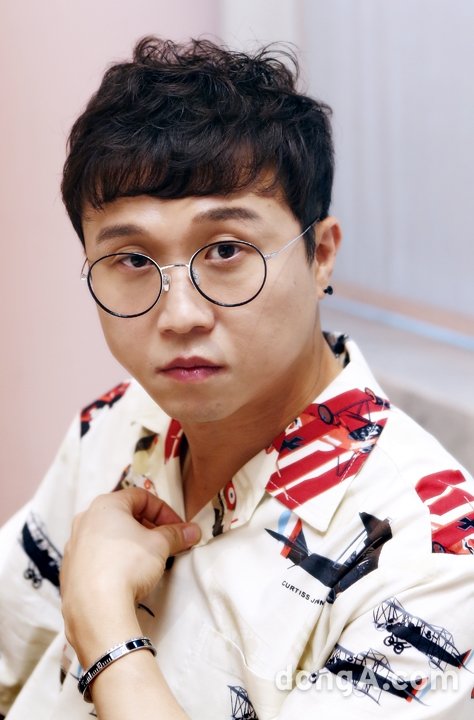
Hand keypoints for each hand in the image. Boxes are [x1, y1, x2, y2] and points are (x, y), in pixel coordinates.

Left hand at [60, 487, 199, 663]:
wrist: (97, 608)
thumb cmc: (127, 566)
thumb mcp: (160, 545)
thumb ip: (176, 534)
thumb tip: (192, 532)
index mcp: (106, 505)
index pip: (141, 497)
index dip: (164, 511)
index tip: (178, 527)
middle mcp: (85, 520)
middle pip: (123, 515)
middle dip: (148, 527)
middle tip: (165, 542)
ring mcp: (74, 546)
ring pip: (108, 537)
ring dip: (130, 544)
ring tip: (147, 561)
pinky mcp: (69, 570)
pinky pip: (96, 557)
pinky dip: (113, 560)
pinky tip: (125, 577)